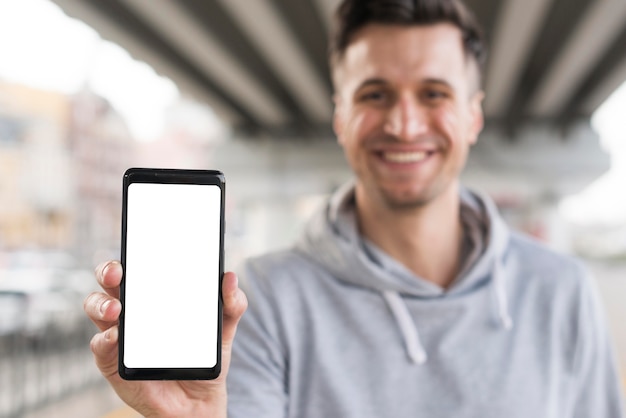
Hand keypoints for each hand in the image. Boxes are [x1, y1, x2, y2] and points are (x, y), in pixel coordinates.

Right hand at [84, 261, 247, 417]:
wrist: (197, 401)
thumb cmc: (203, 356)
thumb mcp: (224, 328)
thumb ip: (231, 304)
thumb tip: (230, 277)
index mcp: (154, 295)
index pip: (139, 267)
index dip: (133, 253)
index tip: (137, 245)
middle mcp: (132, 309)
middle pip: (110, 282)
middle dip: (108, 270)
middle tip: (118, 272)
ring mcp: (119, 334)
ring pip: (97, 308)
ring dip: (101, 304)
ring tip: (116, 309)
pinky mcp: (113, 361)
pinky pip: (101, 346)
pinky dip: (105, 339)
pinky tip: (117, 337)